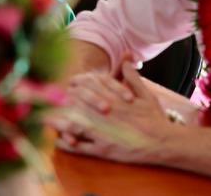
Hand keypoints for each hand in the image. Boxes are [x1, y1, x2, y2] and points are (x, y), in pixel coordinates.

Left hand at [52, 59, 176, 164]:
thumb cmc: (155, 119)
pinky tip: (59, 140)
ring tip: (45, 118)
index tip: (67, 85)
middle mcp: (105, 114)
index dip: (74, 85)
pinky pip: (81, 147)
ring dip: (59, 121)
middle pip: (76, 103)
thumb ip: (132, 77)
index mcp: (112, 99)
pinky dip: (69, 144)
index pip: (87, 87)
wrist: (165, 142)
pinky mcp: (104, 149)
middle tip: (46, 98)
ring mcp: (103, 132)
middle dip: (61, 100)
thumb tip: (127, 59)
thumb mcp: (145, 94)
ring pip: (74, 124)